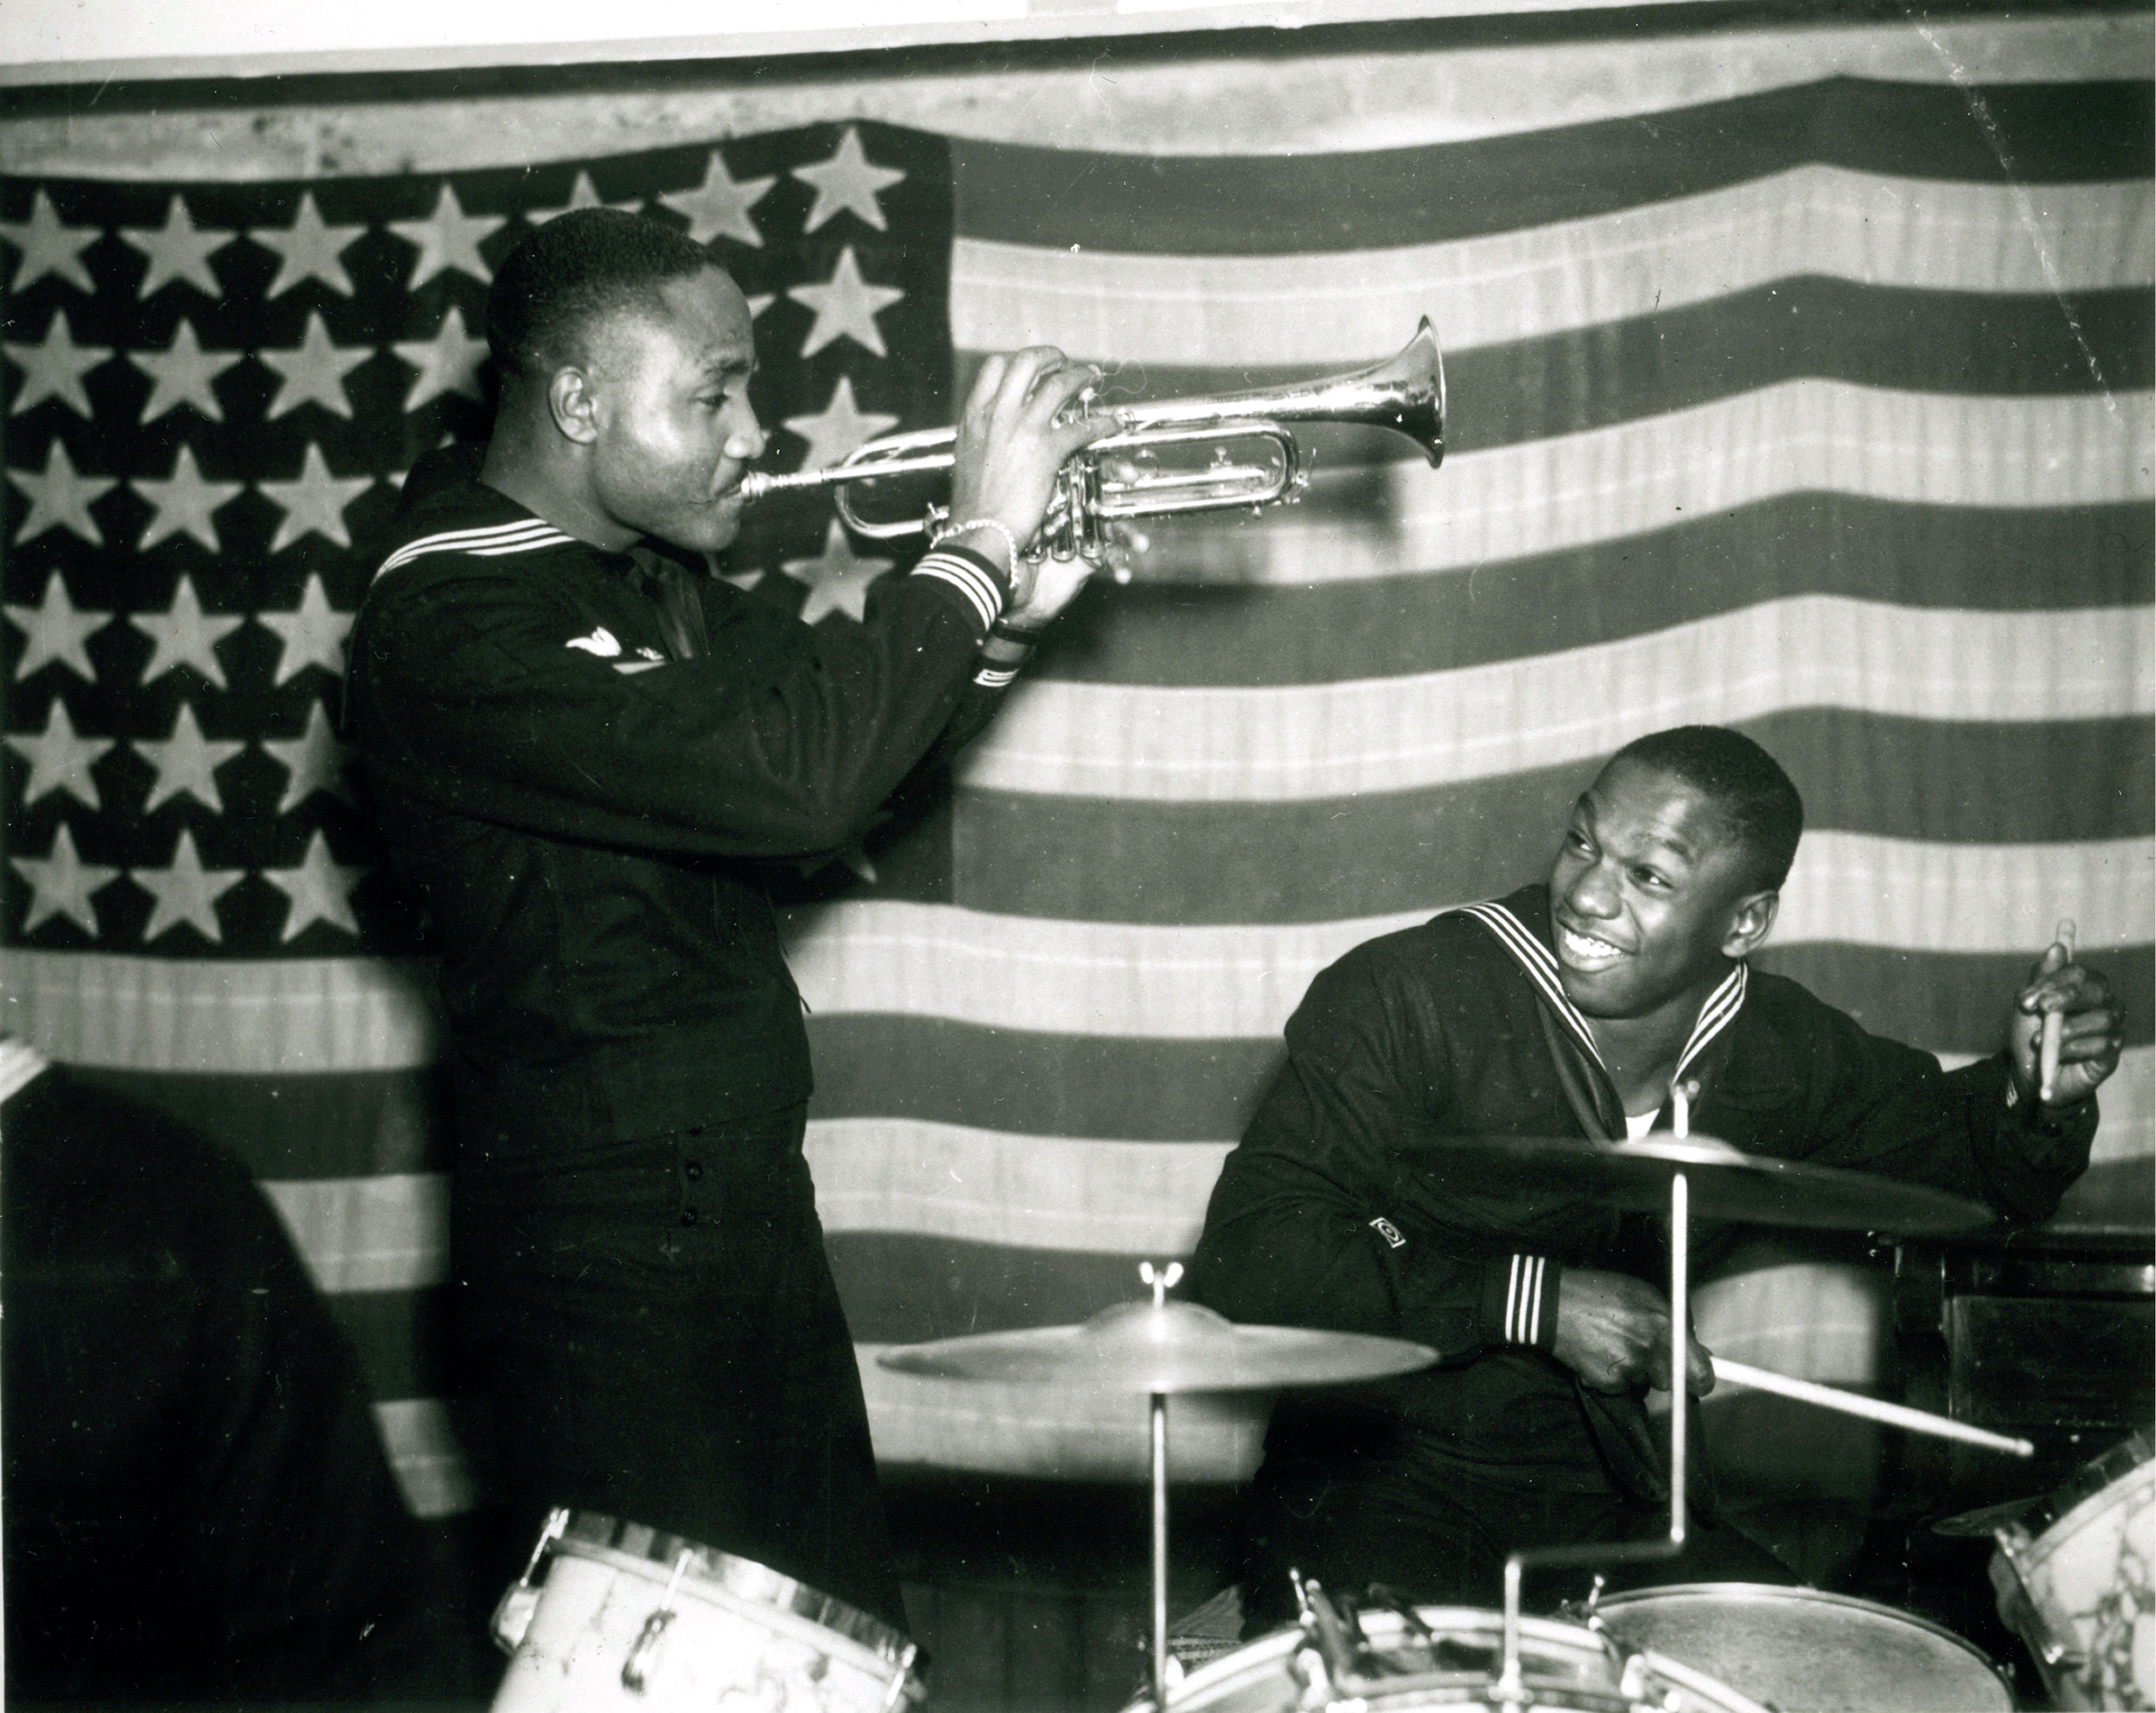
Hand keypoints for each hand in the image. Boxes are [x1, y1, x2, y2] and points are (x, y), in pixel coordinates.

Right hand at [947, 348, 1109, 612]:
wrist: (979, 532)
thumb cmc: (973, 506)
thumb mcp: (967, 459)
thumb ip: (982, 436)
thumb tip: (994, 431)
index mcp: (975, 415)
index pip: (996, 367)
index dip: (1019, 362)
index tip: (1034, 369)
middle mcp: (997, 414)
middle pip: (1027, 362)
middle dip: (1052, 357)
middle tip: (1066, 363)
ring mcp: (1022, 430)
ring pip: (1059, 385)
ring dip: (1081, 377)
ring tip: (1094, 379)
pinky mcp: (1047, 452)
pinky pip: (1082, 427)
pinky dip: (1102, 422)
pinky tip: (1113, 423)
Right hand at [1550, 1268, 1714, 1396]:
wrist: (1553, 1304)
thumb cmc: (1598, 1293)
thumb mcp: (1643, 1294)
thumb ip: (1672, 1321)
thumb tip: (1695, 1349)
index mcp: (1664, 1326)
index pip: (1700, 1371)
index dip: (1702, 1380)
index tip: (1700, 1382)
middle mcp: (1649, 1350)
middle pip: (1669, 1380)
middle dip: (1659, 1369)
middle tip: (1641, 1351)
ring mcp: (1627, 1369)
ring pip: (1643, 1382)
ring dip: (1634, 1370)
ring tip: (1613, 1343)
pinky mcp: (1607, 1382)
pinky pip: (1620, 1386)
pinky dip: (1611, 1374)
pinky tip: (1599, 1352)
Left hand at [2007, 941, 2121, 1106]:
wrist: (2029, 1074)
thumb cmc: (2030, 1034)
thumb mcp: (2029, 1006)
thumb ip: (2042, 978)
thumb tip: (2058, 947)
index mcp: (2083, 986)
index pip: (2077, 973)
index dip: (2052, 982)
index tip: (2025, 1000)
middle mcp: (2104, 1002)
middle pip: (2097, 990)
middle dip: (2065, 997)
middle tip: (2041, 1009)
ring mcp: (2112, 1027)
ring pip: (2102, 1019)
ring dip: (2066, 1029)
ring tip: (2039, 1041)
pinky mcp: (2112, 1052)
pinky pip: (2101, 1045)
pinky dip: (2074, 1049)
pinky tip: (2057, 1056)